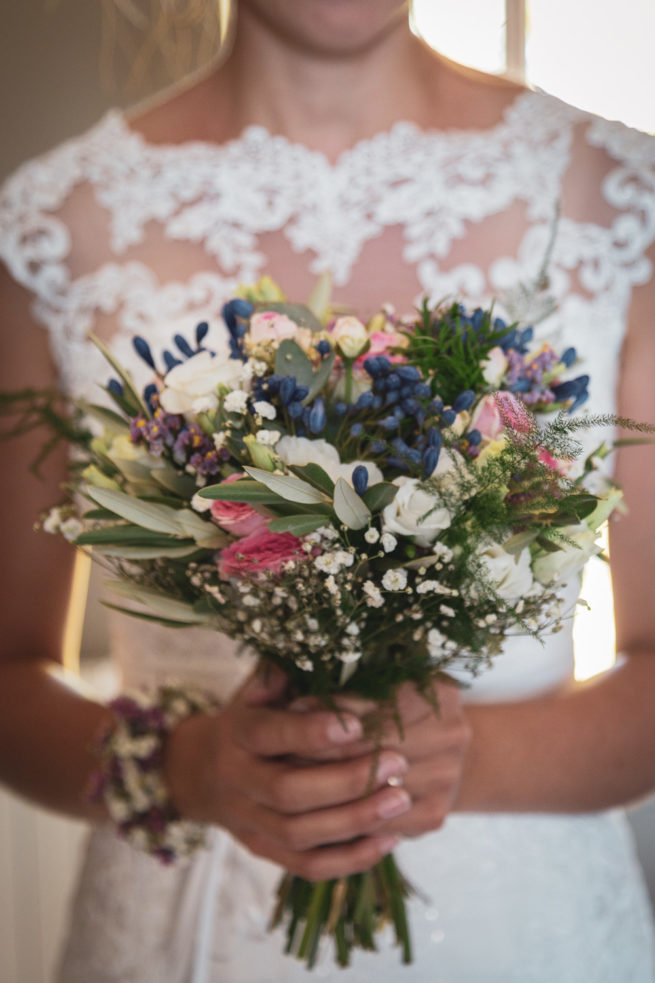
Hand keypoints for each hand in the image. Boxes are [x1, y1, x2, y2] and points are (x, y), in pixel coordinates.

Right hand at [164, 666, 411, 879]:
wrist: (199, 773)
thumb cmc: (247, 719)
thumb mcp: (256, 689)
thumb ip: (283, 672)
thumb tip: (319, 645)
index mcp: (237, 734)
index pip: (271, 735)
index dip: (311, 732)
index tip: (358, 724)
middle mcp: (238, 782)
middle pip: (289, 792)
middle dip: (346, 781)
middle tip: (398, 763)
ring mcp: (250, 823)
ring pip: (301, 834)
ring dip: (355, 821)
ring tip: (402, 799)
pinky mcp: (265, 852)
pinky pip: (308, 866)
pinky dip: (350, 859)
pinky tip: (389, 840)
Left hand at [302, 679, 471, 837]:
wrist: (440, 746)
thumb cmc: (396, 704)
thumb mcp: (377, 680)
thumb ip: (344, 679)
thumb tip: (293, 700)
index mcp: (440, 692)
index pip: (375, 703)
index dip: (331, 707)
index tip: (292, 706)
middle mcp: (451, 735)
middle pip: (373, 748)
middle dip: (321, 749)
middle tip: (280, 748)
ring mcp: (447, 779)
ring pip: (371, 791)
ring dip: (324, 788)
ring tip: (286, 779)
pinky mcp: (433, 816)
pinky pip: (377, 825)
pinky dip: (342, 818)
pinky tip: (312, 808)